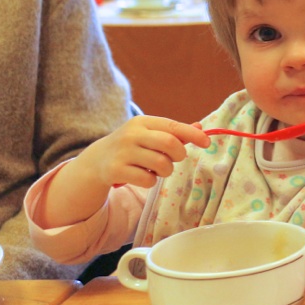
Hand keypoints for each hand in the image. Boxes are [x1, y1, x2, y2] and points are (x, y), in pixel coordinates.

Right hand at [78, 115, 209, 188]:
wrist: (97, 160)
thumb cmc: (132, 145)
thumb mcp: (149, 134)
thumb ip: (173, 132)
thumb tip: (200, 128)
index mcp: (143, 122)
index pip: (173, 126)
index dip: (193, 135)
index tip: (207, 142)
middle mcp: (132, 134)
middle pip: (170, 144)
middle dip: (180, 155)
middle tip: (176, 159)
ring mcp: (123, 152)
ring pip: (161, 164)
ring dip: (166, 170)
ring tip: (158, 169)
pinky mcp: (116, 170)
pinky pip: (147, 180)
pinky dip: (151, 181)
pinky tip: (143, 176)